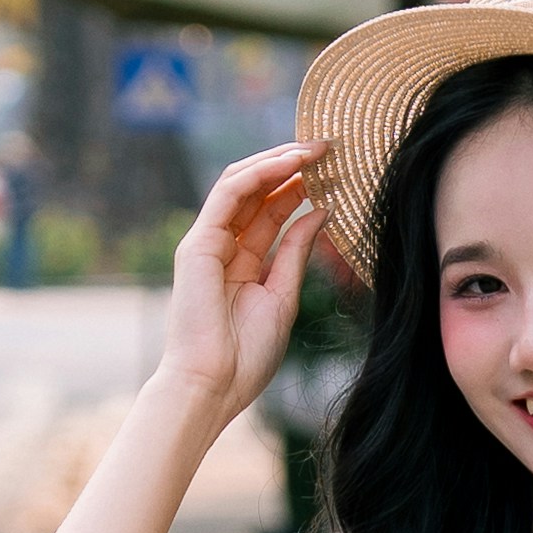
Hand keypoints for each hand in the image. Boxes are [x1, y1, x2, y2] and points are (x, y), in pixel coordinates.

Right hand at [160, 143, 322, 418]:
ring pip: (241, 183)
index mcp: (242, 263)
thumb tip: (320, 210)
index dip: (300, 187)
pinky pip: (229, 193)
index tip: (335, 170)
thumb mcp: (283, 295)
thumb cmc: (245, 357)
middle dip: (291, 165)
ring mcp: (207, 242)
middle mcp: (222, 247)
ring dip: (278, 160)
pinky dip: (260, 173)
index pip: (271, 211)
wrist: (212, 385)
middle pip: (257, 191)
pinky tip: (291, 163)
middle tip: (330, 147)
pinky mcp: (198, 243)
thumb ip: (296, 252)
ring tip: (315, 148)